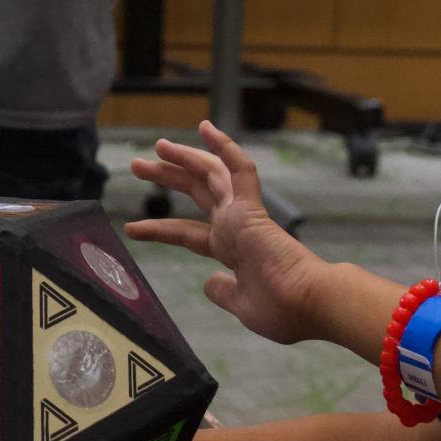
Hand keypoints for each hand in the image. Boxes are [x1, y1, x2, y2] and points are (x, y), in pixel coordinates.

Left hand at [126, 121, 326, 343]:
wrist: (308, 305)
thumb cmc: (283, 311)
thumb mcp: (242, 305)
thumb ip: (224, 292)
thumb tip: (208, 282)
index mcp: (232, 250)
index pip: (189, 233)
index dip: (160, 228)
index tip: (132, 228)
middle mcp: (235, 227)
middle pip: (195, 193)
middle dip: (167, 176)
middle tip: (138, 164)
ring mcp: (244, 215)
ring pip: (210, 175)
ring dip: (184, 157)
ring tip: (158, 145)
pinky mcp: (253, 208)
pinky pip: (240, 170)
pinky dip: (225, 148)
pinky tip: (207, 129)